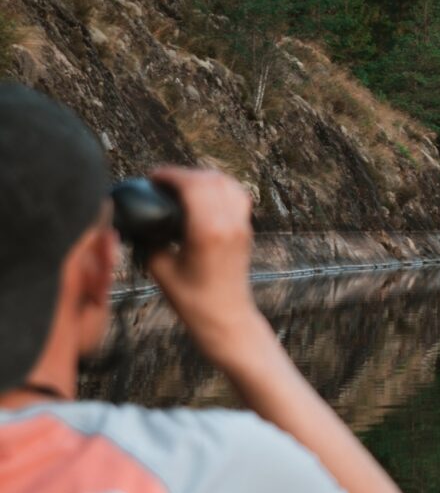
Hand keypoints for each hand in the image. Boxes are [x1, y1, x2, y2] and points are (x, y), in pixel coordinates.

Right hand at [144, 168, 271, 368]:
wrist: (226, 318)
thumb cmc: (192, 299)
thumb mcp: (159, 268)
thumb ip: (149, 238)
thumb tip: (139, 218)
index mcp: (207, 231)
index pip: (192, 185)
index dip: (170, 175)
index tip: (152, 177)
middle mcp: (229, 223)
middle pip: (209, 178)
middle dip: (183, 174)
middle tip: (162, 182)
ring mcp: (242, 224)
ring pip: (226, 182)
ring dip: (202, 177)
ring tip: (180, 186)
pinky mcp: (246, 229)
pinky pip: (237, 194)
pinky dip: (219, 186)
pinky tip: (202, 195)